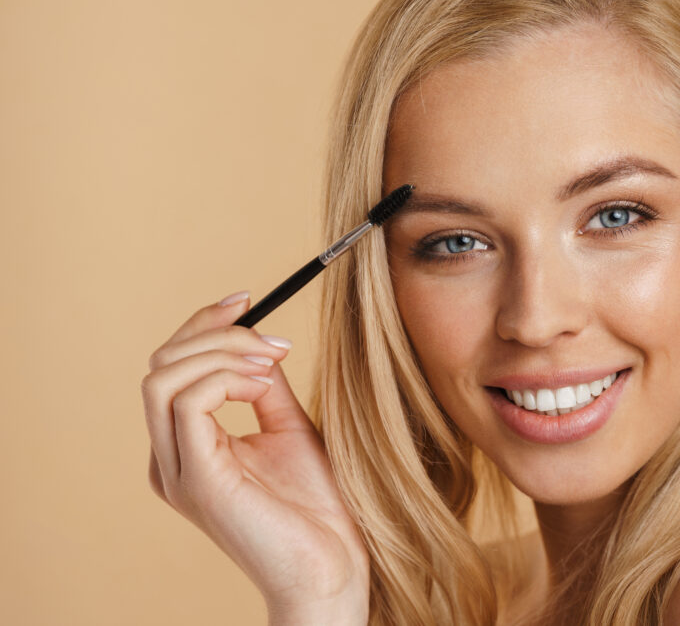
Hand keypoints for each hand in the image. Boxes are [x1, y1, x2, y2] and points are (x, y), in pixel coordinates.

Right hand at [142, 292, 368, 623]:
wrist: (334, 563)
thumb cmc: (317, 503)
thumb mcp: (287, 425)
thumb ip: (263, 384)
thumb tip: (257, 339)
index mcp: (186, 446)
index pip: (172, 367)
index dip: (205, 325)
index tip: (250, 299)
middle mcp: (169, 458)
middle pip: (161, 364)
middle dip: (215, 333)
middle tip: (273, 338)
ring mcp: (176, 470)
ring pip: (164, 378)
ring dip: (223, 352)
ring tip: (273, 362)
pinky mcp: (195, 478)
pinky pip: (188, 402)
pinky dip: (227, 378)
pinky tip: (265, 386)